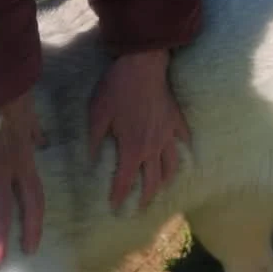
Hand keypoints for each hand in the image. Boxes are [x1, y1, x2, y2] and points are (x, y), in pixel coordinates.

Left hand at [89, 49, 189, 210]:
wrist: (142, 64)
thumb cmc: (116, 88)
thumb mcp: (96, 115)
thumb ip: (93, 142)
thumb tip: (89, 162)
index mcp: (133, 148)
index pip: (126, 181)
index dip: (119, 196)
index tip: (114, 206)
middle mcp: (153, 147)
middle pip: (153, 181)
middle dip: (146, 197)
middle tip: (139, 207)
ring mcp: (168, 134)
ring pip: (172, 166)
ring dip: (166, 181)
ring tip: (161, 188)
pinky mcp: (176, 120)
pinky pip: (183, 140)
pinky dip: (182, 151)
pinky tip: (180, 155)